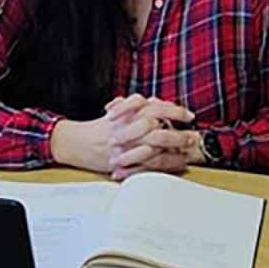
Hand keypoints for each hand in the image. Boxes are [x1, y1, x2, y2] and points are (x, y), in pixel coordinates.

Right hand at [48, 94, 195, 175]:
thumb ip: (138, 106)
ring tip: (188, 151)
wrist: (75, 143)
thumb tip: (159, 103)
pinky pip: (147, 164)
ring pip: (154, 146)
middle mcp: (125, 127)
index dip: (174, 111)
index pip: (154, 107)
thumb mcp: (119, 111)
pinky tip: (177, 163)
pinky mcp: (122, 162)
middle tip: (192, 136)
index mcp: (126, 113)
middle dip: (177, 132)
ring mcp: (123, 145)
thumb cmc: (99, 127)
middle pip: (157, 126)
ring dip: (174, 149)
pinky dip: (164, 164)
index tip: (189, 116)